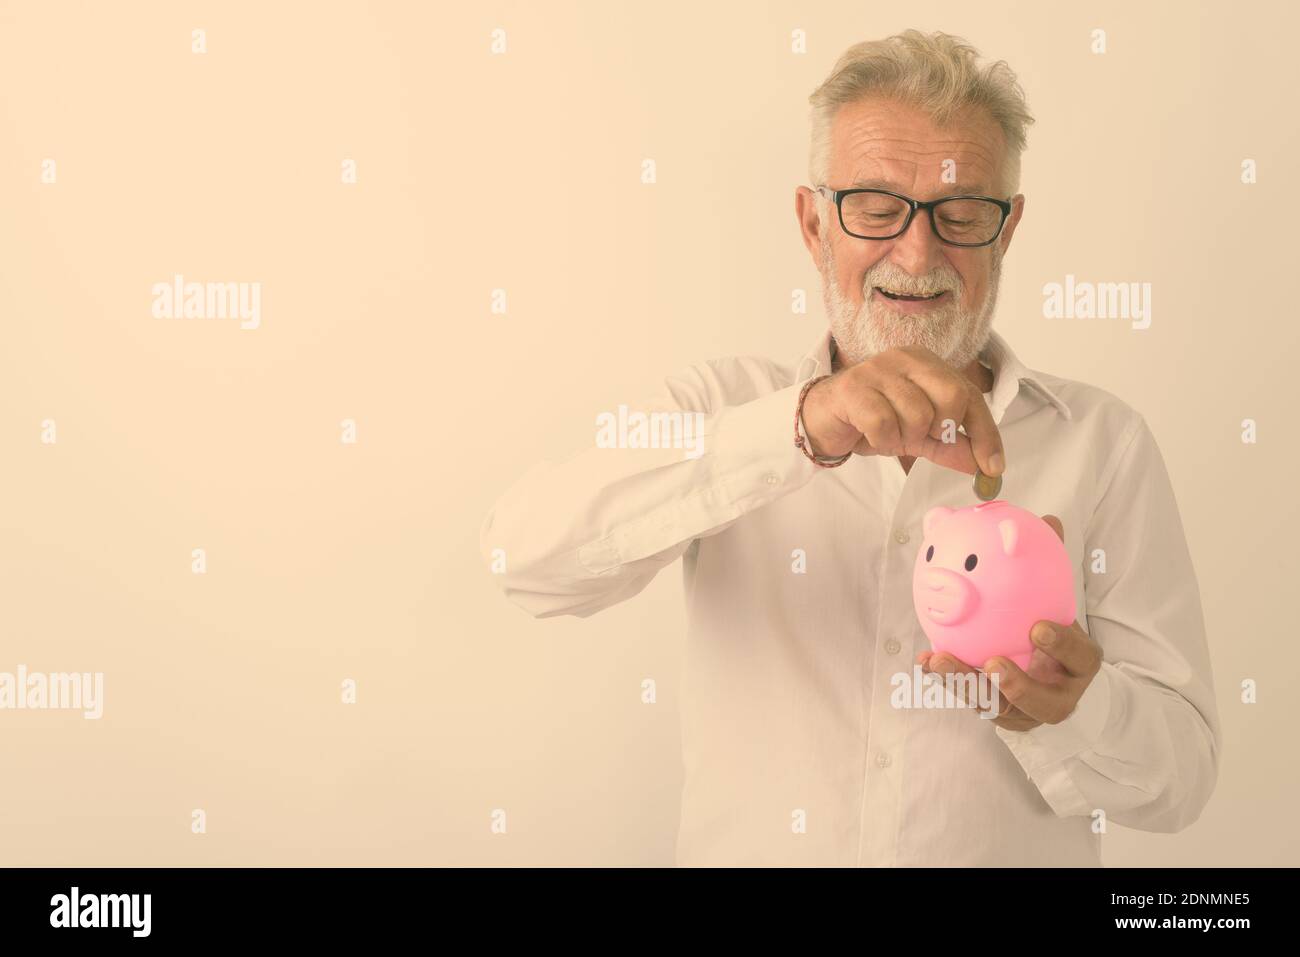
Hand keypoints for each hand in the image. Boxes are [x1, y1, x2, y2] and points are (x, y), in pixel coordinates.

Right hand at [800, 344, 1004, 475]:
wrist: (821, 420)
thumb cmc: (872, 420)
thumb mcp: (918, 435)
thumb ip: (950, 446)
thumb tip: (986, 467)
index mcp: (928, 364)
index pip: (971, 396)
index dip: (985, 434)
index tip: (993, 468)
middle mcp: (906, 358)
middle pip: (952, 395)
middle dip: (940, 430)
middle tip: (920, 441)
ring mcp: (878, 369)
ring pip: (917, 414)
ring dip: (904, 439)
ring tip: (888, 437)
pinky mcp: (853, 387)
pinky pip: (884, 424)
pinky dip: (882, 441)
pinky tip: (870, 437)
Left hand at [916, 515, 1102, 731]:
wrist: (1055, 675)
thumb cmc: (1053, 626)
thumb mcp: (1056, 599)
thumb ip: (1050, 563)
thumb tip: (1047, 520)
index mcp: (1079, 664)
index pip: (1080, 658)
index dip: (1063, 646)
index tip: (1039, 628)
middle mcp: (1057, 695)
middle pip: (1041, 702)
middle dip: (1018, 685)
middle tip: (993, 662)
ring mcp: (1026, 711)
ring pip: (998, 706)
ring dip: (967, 684)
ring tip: (940, 659)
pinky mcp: (997, 714)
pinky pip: (970, 698)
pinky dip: (947, 679)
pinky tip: (924, 658)